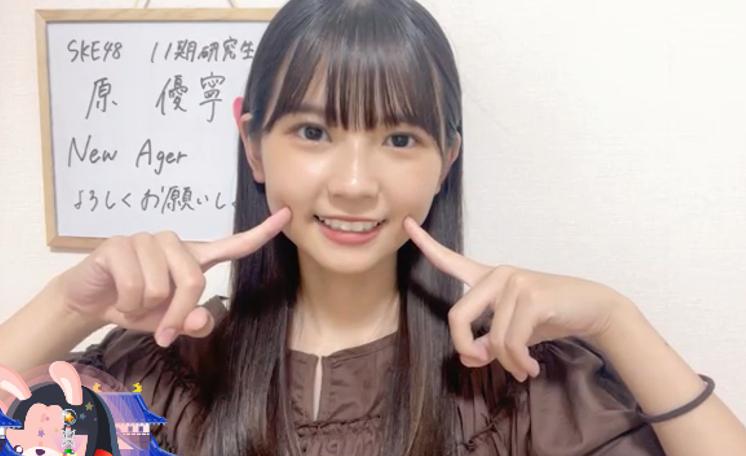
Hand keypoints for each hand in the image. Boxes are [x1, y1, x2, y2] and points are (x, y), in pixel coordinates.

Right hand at [57, 207, 291, 347]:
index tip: (287, 215)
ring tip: (133, 302)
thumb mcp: (170, 323)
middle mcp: (174, 243)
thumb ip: (193, 323)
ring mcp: (146, 239)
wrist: (91, 301)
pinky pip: (134, 284)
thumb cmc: (138, 307)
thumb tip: (205, 318)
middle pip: (194, 280)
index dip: (261, 233)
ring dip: (144, 307)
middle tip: (161, 329)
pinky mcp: (119, 244)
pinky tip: (118, 298)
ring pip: (160, 286)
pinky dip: (126, 304)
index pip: (233, 245)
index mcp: (194, 259)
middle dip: (177, 314)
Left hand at [403, 216, 631, 381]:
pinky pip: (512, 342)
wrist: (594, 309)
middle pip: (457, 317)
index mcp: (489, 278)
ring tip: (522, 369)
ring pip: (491, 339)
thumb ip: (487, 341)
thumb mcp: (513, 332)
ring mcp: (515, 282)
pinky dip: (519, 362)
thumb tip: (470, 358)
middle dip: (465, 349)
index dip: (426, 244)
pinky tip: (531, 368)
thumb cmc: (550, 318)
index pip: (451, 260)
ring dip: (506, 363)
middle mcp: (498, 274)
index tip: (406, 224)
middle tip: (481, 364)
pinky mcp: (532, 297)